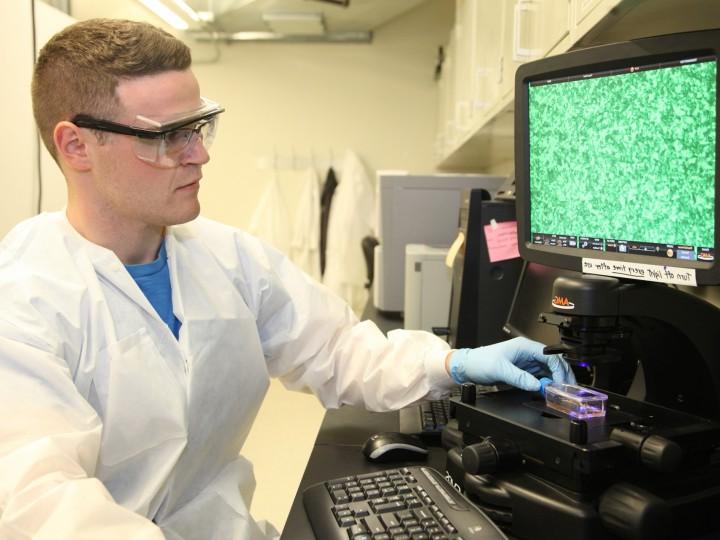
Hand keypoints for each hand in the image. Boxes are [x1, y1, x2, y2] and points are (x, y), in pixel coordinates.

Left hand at [447, 337, 575, 391]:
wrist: (468, 367)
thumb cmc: (480, 361)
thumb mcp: (500, 370)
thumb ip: (520, 378)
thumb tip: (537, 385)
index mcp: (524, 346)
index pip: (550, 356)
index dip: (559, 369)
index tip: (562, 383)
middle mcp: (527, 353)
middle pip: (552, 363)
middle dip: (561, 375)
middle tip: (567, 389)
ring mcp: (526, 362)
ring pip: (548, 371)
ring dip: (554, 381)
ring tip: (558, 393)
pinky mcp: (522, 371)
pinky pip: (539, 377)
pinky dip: (545, 384)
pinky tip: (547, 391)